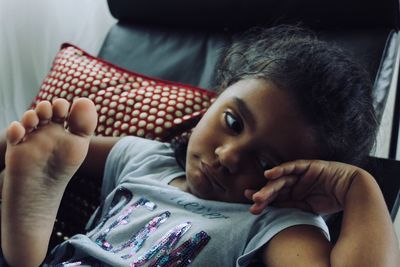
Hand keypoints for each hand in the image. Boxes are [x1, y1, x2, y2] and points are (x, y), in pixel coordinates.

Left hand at [245, 160, 362, 214]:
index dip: (264, 201)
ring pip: (281, 179)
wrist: (352, 192)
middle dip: (263, 195)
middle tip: (252, 202)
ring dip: (269, 186)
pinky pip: (291, 166)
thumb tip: (271, 209)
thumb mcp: (307, 207)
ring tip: (257, 194)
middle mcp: (294, 182)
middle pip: (275, 188)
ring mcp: (300, 173)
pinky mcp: (307, 165)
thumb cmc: (331, 200)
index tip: (252, 208)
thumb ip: (290, 205)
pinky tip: (269, 173)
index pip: (275, 197)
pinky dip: (280, 169)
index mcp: (294, 192)